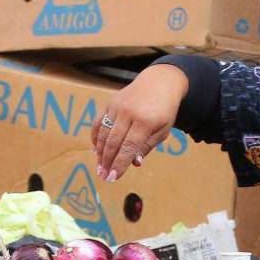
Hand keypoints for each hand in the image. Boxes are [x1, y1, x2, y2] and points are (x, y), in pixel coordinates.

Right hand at [92, 64, 188, 181]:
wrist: (159, 82)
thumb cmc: (163, 110)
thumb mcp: (163, 130)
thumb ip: (147, 146)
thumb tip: (134, 163)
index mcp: (146, 121)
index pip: (128, 147)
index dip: (119, 164)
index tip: (112, 177)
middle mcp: (129, 113)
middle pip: (113, 142)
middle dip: (107, 161)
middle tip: (103, 176)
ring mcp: (117, 106)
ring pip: (103, 133)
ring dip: (100, 152)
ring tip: (99, 167)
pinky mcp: (110, 103)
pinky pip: (98, 122)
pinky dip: (95, 137)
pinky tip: (96, 150)